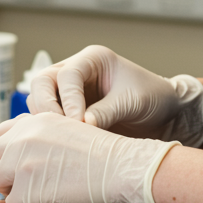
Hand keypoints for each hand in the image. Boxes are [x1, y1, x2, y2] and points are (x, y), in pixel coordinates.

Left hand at [0, 111, 177, 202]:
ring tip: (43, 194)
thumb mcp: (69, 130)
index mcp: (33, 121)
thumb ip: (41, 136)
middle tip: (29, 183)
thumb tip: (20, 153)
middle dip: (5, 172)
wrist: (122, 171)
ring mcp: (21, 164)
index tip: (24, 164)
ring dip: (15, 191)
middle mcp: (22, 138)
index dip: (9, 153)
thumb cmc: (104, 155)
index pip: (0, 135)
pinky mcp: (24, 192)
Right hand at [27, 45, 202, 146]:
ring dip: (45, 119)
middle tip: (57, 130)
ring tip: (62, 139)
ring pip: (40, 99)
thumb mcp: (132, 102)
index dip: (69, 98)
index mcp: (93, 59)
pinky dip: (50, 128)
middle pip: (43, 82)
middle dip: (46, 106)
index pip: (68, 74)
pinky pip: (48, 116)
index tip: (78, 122)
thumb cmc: (152, 97)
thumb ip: (107, 111)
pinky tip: (62, 142)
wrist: (162, 112)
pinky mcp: (68, 109)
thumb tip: (82, 125)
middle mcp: (77, 71)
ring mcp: (69, 90)